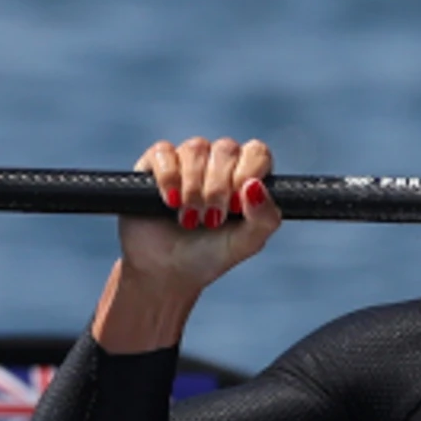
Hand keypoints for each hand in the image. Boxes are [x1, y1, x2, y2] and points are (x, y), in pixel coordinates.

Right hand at [95, 137, 279, 351]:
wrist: (165, 272)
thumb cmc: (209, 255)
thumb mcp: (246, 244)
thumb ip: (265, 218)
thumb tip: (255, 186)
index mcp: (245, 176)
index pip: (257, 151)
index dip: (248, 173)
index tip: (237, 206)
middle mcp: (218, 162)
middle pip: (226, 149)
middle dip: (218, 189)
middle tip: (211, 220)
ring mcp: (186, 160)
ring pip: (196, 148)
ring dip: (194, 188)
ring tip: (189, 218)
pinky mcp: (155, 164)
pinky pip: (164, 152)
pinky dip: (169, 178)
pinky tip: (170, 203)